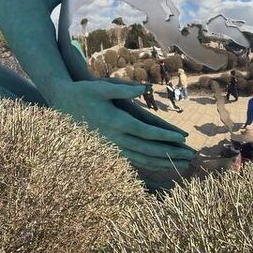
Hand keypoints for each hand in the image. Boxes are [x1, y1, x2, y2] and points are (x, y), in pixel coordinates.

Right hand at [51, 78, 194, 175]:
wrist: (61, 104)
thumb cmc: (83, 92)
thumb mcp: (101, 86)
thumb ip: (124, 89)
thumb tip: (145, 88)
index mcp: (117, 122)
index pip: (147, 133)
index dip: (166, 137)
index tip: (183, 139)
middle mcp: (116, 138)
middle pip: (149, 149)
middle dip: (171, 153)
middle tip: (191, 156)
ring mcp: (112, 146)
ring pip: (142, 159)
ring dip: (163, 163)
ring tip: (182, 165)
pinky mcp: (109, 150)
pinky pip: (133, 161)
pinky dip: (149, 165)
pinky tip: (162, 166)